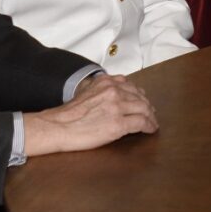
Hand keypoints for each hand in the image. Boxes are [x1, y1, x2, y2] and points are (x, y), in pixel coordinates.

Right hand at [25, 74, 156, 156]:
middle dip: (147, 106)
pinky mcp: (118, 123)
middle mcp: (113, 91)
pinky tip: (151, 129)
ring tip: (153, 123)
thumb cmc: (69, 114)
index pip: (130, 86)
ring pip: (144, 109)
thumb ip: (102, 90)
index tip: (143, 101)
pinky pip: (141, 123)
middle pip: (140, 97)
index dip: (139, 95)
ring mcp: (117, 106)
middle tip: (151, 114)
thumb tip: (116, 96)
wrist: (58, 126)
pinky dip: (149, 126)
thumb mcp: (86, 92)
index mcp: (105, 82)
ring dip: (151, 117)